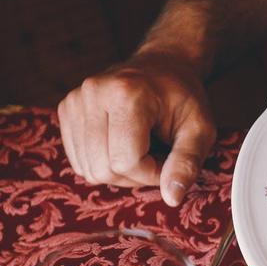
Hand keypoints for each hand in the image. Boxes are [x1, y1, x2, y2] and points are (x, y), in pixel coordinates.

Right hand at [57, 51, 215, 205]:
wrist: (164, 66)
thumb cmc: (185, 99)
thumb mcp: (200, 130)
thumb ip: (187, 163)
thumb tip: (172, 199)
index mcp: (126, 94)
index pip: (126, 162)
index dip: (152, 173)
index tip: (169, 159)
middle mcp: (92, 94)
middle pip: (103, 169)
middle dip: (135, 174)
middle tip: (156, 155)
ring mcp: (74, 101)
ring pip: (89, 170)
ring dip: (119, 171)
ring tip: (140, 147)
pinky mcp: (66, 110)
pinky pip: (79, 161)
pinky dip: (103, 163)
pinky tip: (121, 144)